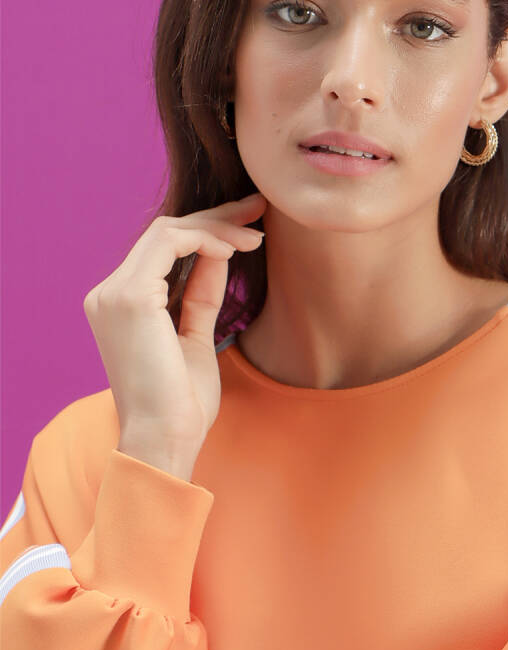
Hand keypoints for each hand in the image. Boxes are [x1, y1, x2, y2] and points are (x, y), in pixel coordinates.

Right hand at [82, 191, 266, 467]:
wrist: (165, 439)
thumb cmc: (182, 405)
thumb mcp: (196, 338)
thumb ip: (200, 296)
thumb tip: (219, 256)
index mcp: (119, 305)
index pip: (161, 250)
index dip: (206, 232)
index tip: (247, 228)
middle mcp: (108, 294)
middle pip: (164, 233)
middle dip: (215, 219)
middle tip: (258, 211)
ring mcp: (114, 294)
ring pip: (167, 232)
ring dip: (217, 229)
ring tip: (256, 237)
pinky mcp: (130, 297)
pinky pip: (171, 245)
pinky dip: (207, 241)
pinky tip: (236, 250)